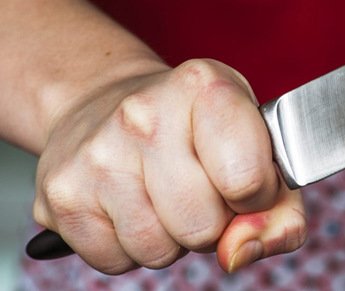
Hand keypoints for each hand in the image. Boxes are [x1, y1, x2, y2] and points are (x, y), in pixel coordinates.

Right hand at [32, 59, 306, 273]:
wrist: (106, 100)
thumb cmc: (194, 124)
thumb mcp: (257, 142)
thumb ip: (280, 209)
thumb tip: (239, 252)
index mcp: (205, 86)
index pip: (248, 180)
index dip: (258, 197)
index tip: (246, 182)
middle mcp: (145, 114)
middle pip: (203, 227)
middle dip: (212, 223)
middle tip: (199, 187)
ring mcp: (98, 153)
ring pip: (159, 251)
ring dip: (171, 237)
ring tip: (163, 193)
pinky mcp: (61, 192)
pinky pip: (116, 261)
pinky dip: (131, 246)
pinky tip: (130, 203)